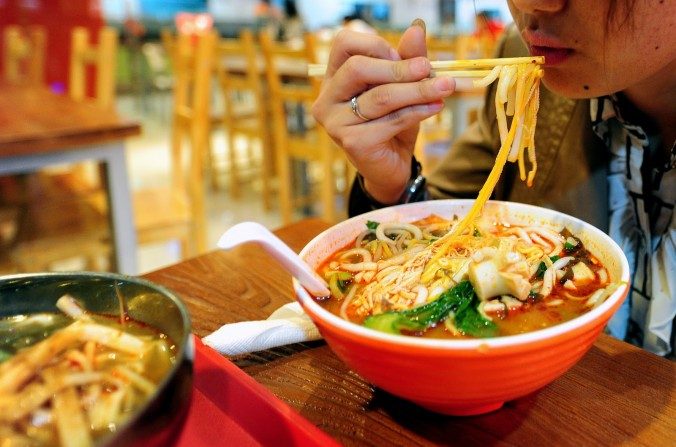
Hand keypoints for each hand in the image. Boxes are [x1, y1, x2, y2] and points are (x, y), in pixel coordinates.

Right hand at [311, 22, 454, 203]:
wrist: (390, 167)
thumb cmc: (392, 123)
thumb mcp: (401, 87)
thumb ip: (406, 59)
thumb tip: (417, 28)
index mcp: (333, 78)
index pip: (344, 44)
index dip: (375, 45)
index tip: (400, 56)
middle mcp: (327, 100)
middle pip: (358, 68)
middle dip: (399, 68)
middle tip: (429, 69)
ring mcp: (336, 123)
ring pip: (381, 97)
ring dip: (417, 90)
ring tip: (445, 87)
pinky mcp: (353, 143)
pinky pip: (391, 120)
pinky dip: (418, 111)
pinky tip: (436, 106)